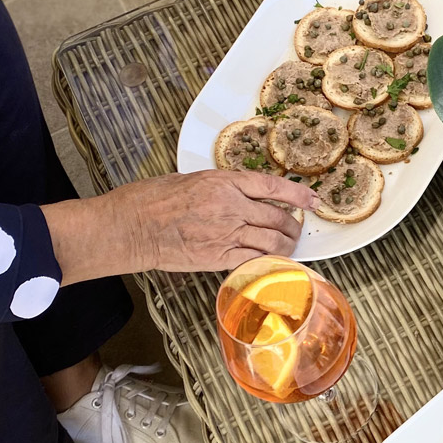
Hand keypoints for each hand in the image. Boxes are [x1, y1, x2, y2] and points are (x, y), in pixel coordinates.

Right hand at [44, 169, 315, 285]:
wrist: (129, 227)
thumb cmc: (151, 199)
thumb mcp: (191, 180)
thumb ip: (221, 187)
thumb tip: (241, 194)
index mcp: (224, 182)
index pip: (273, 186)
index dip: (298, 195)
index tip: (312, 200)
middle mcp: (232, 207)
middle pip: (279, 217)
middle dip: (293, 224)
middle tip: (296, 228)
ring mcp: (227, 234)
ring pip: (273, 242)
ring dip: (286, 245)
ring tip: (287, 246)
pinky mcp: (219, 258)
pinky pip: (255, 261)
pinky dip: (269, 262)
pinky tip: (273, 263)